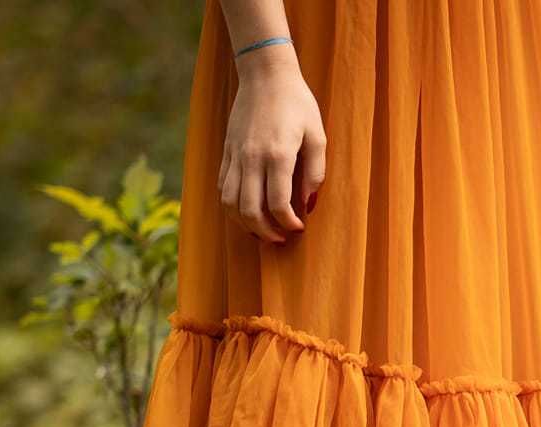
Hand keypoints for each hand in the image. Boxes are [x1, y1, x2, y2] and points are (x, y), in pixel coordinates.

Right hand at [218, 44, 326, 244]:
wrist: (265, 75)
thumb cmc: (297, 104)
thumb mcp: (318, 136)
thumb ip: (315, 172)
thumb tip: (308, 202)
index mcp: (277, 155)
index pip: (277, 204)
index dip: (288, 223)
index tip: (298, 228)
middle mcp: (252, 158)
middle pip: (249, 209)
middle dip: (265, 232)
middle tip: (280, 238)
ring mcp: (235, 154)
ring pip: (229, 202)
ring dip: (244, 223)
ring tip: (262, 230)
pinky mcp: (226, 150)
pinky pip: (223, 186)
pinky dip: (232, 205)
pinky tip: (247, 211)